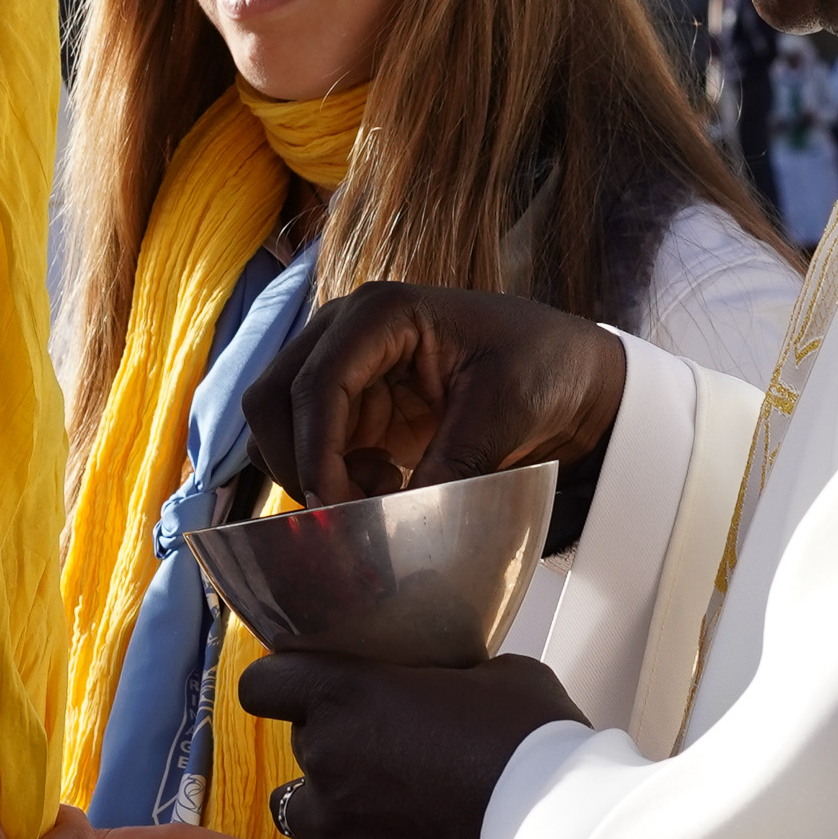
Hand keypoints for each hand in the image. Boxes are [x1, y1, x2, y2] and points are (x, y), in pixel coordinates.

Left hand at [239, 651, 585, 838]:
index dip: (284, 686)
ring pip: (302, 814)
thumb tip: (448, 680)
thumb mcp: (498, 673)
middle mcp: (323, 757)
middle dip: (336, 747)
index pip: (263, 685)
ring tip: (384, 818)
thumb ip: (450, 673)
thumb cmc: (530, 736)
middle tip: (391, 756)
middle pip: (302, 747)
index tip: (311, 692)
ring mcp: (332, 828)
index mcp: (345, 693)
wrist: (553, 832)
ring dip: (334, 811)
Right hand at [243, 283, 626, 505]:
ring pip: (278, 428)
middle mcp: (346, 332)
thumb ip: (446, 467)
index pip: (317, 381)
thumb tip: (394, 526)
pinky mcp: (353, 407)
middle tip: (343, 510)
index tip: (332, 504)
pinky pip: (308, 449)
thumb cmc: (540, 368)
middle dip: (296, 461)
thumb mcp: (500, 416)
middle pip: (271, 399)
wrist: (566, 375)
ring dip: (309, 471)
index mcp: (382, 312)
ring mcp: (344, 369)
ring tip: (379, 491)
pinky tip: (385, 484)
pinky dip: (329, 478)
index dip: (314, 448)